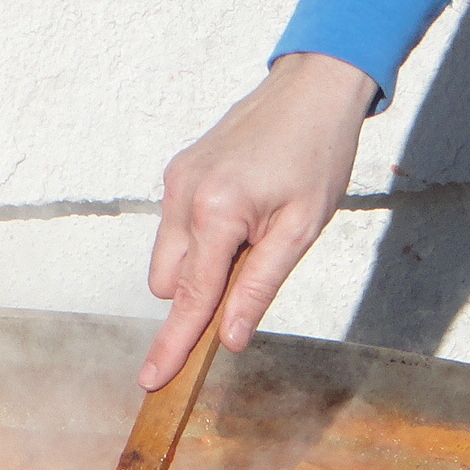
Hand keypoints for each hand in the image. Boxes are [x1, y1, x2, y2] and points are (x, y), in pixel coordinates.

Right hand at [140, 52, 377, 389]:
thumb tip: (230, 339)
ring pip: (168, 258)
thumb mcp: (300, 229)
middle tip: (254, 264)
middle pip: (169, 284)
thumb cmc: (317, 154)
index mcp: (216, 212)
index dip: (173, 345)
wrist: (312, 88)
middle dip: (199, 294)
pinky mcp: (178, 172)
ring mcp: (176, 182)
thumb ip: (259, 287)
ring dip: (200, 266)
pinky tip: (240, 212)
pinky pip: (174, 228)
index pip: (189, 299)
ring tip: (253, 231)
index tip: (152, 381)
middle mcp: (183, 196)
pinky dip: (200, 238)